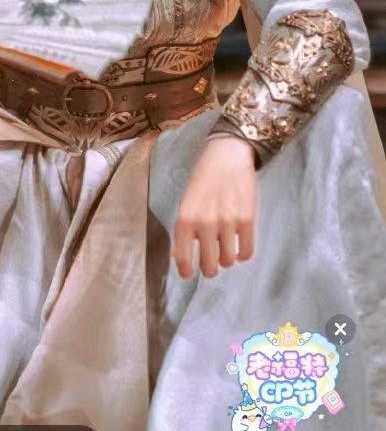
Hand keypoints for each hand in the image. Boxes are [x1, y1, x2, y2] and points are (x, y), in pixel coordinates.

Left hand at [172, 136, 257, 280]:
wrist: (227, 155)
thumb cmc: (203, 178)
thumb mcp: (187, 201)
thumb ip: (186, 228)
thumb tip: (183, 257)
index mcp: (185, 219)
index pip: (182, 257)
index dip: (186, 271)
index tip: (189, 275)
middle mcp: (205, 224)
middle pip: (209, 265)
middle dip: (210, 268)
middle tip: (212, 263)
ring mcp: (227, 223)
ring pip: (228, 261)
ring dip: (227, 259)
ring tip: (226, 249)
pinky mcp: (247, 220)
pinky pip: (246, 252)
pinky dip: (243, 254)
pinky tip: (240, 246)